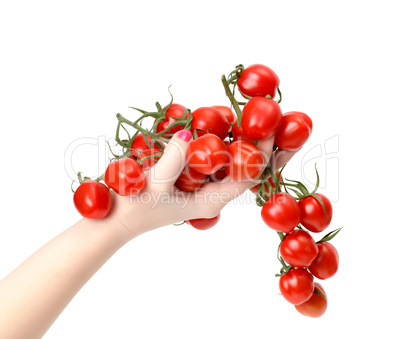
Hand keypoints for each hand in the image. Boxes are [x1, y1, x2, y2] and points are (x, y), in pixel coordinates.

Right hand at [104, 130, 297, 241]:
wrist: (116, 220)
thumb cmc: (135, 208)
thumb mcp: (154, 185)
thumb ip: (173, 160)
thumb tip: (188, 133)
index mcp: (212, 201)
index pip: (248, 177)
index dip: (264, 155)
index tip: (275, 131)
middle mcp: (213, 194)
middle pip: (246, 168)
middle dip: (264, 147)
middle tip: (280, 122)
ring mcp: (203, 185)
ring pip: (231, 161)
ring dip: (244, 140)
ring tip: (259, 119)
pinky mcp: (191, 177)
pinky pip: (212, 157)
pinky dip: (221, 140)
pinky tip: (224, 124)